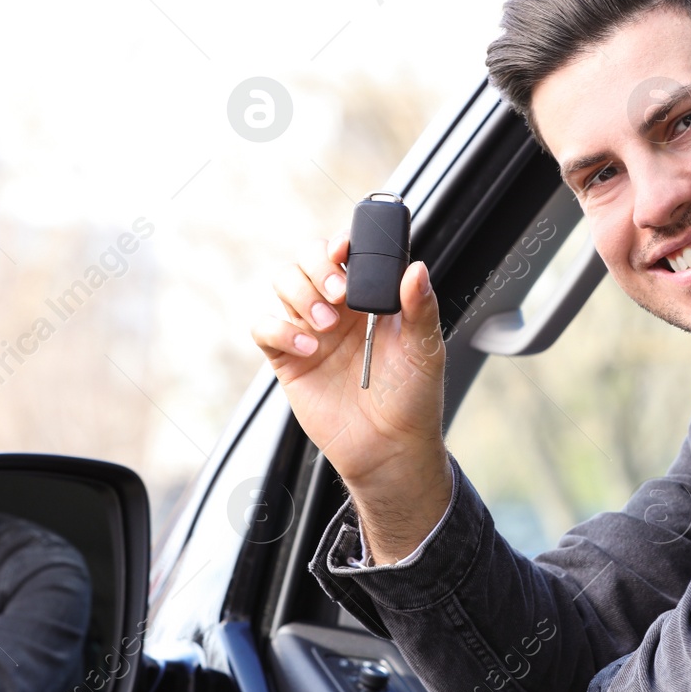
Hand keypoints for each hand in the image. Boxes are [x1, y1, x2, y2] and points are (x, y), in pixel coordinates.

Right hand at [250, 231, 450, 563]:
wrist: (389, 450)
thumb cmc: (412, 399)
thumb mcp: (425, 350)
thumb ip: (420, 307)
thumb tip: (415, 268)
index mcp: (372, 297)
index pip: (348, 252)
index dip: (341, 242)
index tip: (345, 248)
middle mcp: (338, 307)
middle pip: (308, 258)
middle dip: (318, 267)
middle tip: (340, 294)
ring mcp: (311, 330)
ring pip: (284, 283)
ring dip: (301, 295)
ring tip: (327, 327)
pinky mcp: (288, 358)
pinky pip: (265, 327)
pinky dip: (279, 329)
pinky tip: (307, 347)